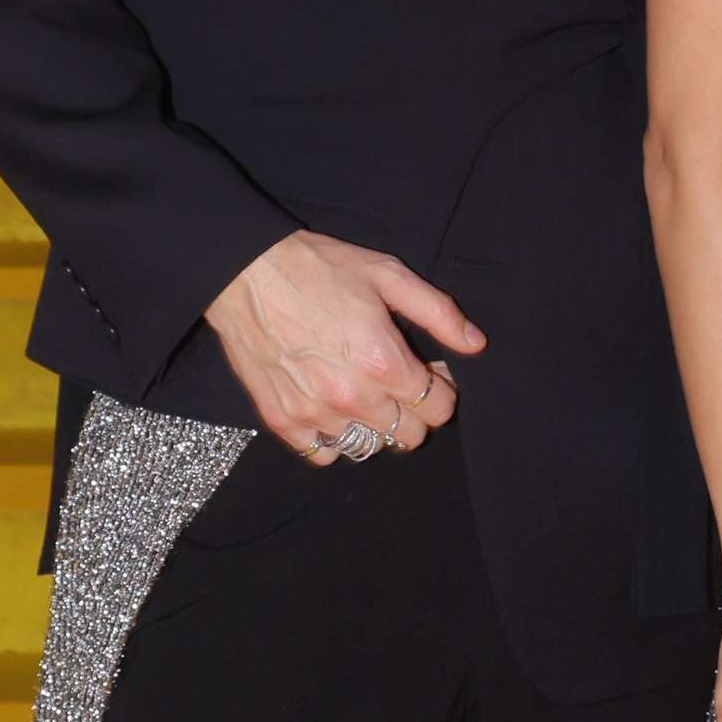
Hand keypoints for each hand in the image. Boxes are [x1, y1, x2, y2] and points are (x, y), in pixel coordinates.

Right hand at [205, 229, 483, 461]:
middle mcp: (352, 397)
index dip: (441, 391)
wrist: (246, 272)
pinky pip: (323, 453)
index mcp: (384, 363)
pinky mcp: (283, 420)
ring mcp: (315, 413)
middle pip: (409, 437)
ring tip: (361, 393)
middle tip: (396, 383)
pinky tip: (330, 406)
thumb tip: (475, 344)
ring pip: (368, 448)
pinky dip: (332, 437)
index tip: (428, 373)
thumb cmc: (318, 268)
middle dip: (413, 413)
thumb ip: (438, 313)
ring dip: (373, 426)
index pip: (438, 410)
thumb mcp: (387, 274)